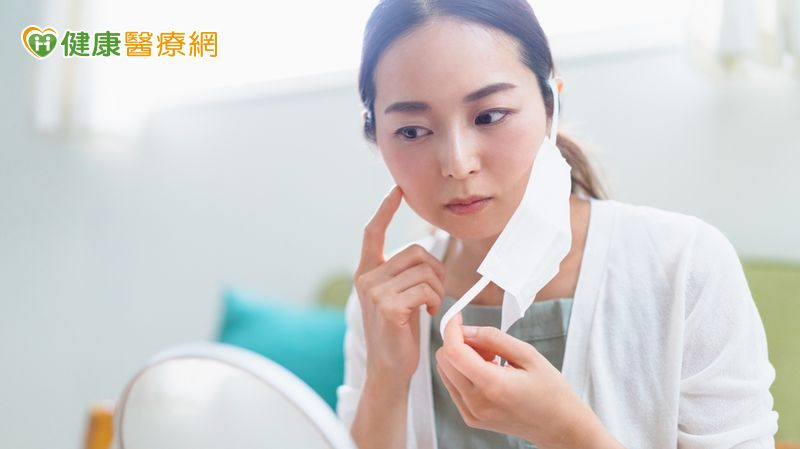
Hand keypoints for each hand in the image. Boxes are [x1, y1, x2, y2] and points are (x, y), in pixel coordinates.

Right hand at [354, 185, 446, 382]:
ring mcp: (375, 292)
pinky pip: (425, 288)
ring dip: (438, 287)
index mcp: (366, 272)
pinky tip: (429, 312)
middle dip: (435, 269)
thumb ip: (401, 274)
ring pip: (424, 270)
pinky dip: (435, 298)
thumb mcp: (396, 298)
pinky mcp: (388, 306)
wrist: (389, 369)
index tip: (397, 190)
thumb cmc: (398, 334)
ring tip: (432, 304)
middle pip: (415, 252)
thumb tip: (424, 253)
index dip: (385, 209)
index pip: (372, 233)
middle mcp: (366, 278)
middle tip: (436, 292)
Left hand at [436, 313, 622, 448]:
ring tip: (491, 360)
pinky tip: (488, 373)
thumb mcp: (528, 355)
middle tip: (487, 345)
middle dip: (459, 343)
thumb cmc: (550, 391)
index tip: (457, 317)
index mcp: (493, 386)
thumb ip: (493, 338)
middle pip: (444, 361)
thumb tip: (466, 329)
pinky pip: (453, 385)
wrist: (558, 426)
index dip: (451, 330)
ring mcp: (471, 413)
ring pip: (445, 372)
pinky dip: (464, 372)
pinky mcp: (470, 418)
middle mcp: (477, 403)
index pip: (454, 352)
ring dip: (460, 358)